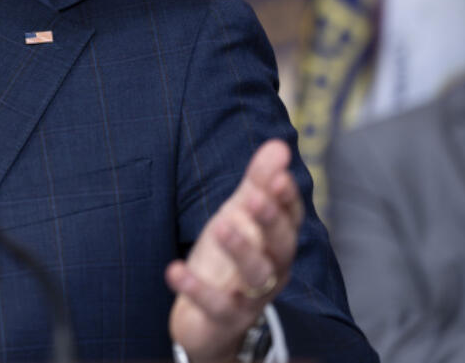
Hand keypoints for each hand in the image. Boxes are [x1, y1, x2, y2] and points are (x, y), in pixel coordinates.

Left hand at [165, 140, 302, 362]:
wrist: (209, 318)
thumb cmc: (229, 259)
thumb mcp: (238, 215)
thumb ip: (257, 183)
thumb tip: (278, 145)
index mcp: (277, 241)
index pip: (290, 217)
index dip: (286, 198)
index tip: (280, 175)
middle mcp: (272, 269)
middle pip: (281, 245)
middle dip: (270, 221)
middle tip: (255, 198)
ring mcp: (251, 296)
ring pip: (256, 274)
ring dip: (241, 249)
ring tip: (220, 225)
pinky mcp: (226, 318)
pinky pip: (216, 305)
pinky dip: (196, 288)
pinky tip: (174, 269)